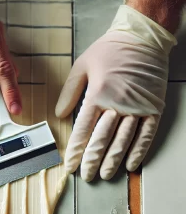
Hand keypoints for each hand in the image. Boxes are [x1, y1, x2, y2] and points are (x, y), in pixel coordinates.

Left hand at [55, 5, 176, 181]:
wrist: (142, 37)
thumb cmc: (109, 50)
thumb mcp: (81, 65)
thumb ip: (69, 92)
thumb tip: (59, 115)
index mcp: (97, 94)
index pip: (83, 129)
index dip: (76, 150)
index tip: (71, 164)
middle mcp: (117, 104)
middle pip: (102, 139)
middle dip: (93, 160)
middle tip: (87, 176)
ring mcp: (137, 108)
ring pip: (123, 140)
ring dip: (113, 160)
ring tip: (106, 175)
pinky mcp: (153, 108)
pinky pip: (146, 133)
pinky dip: (139, 150)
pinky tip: (132, 164)